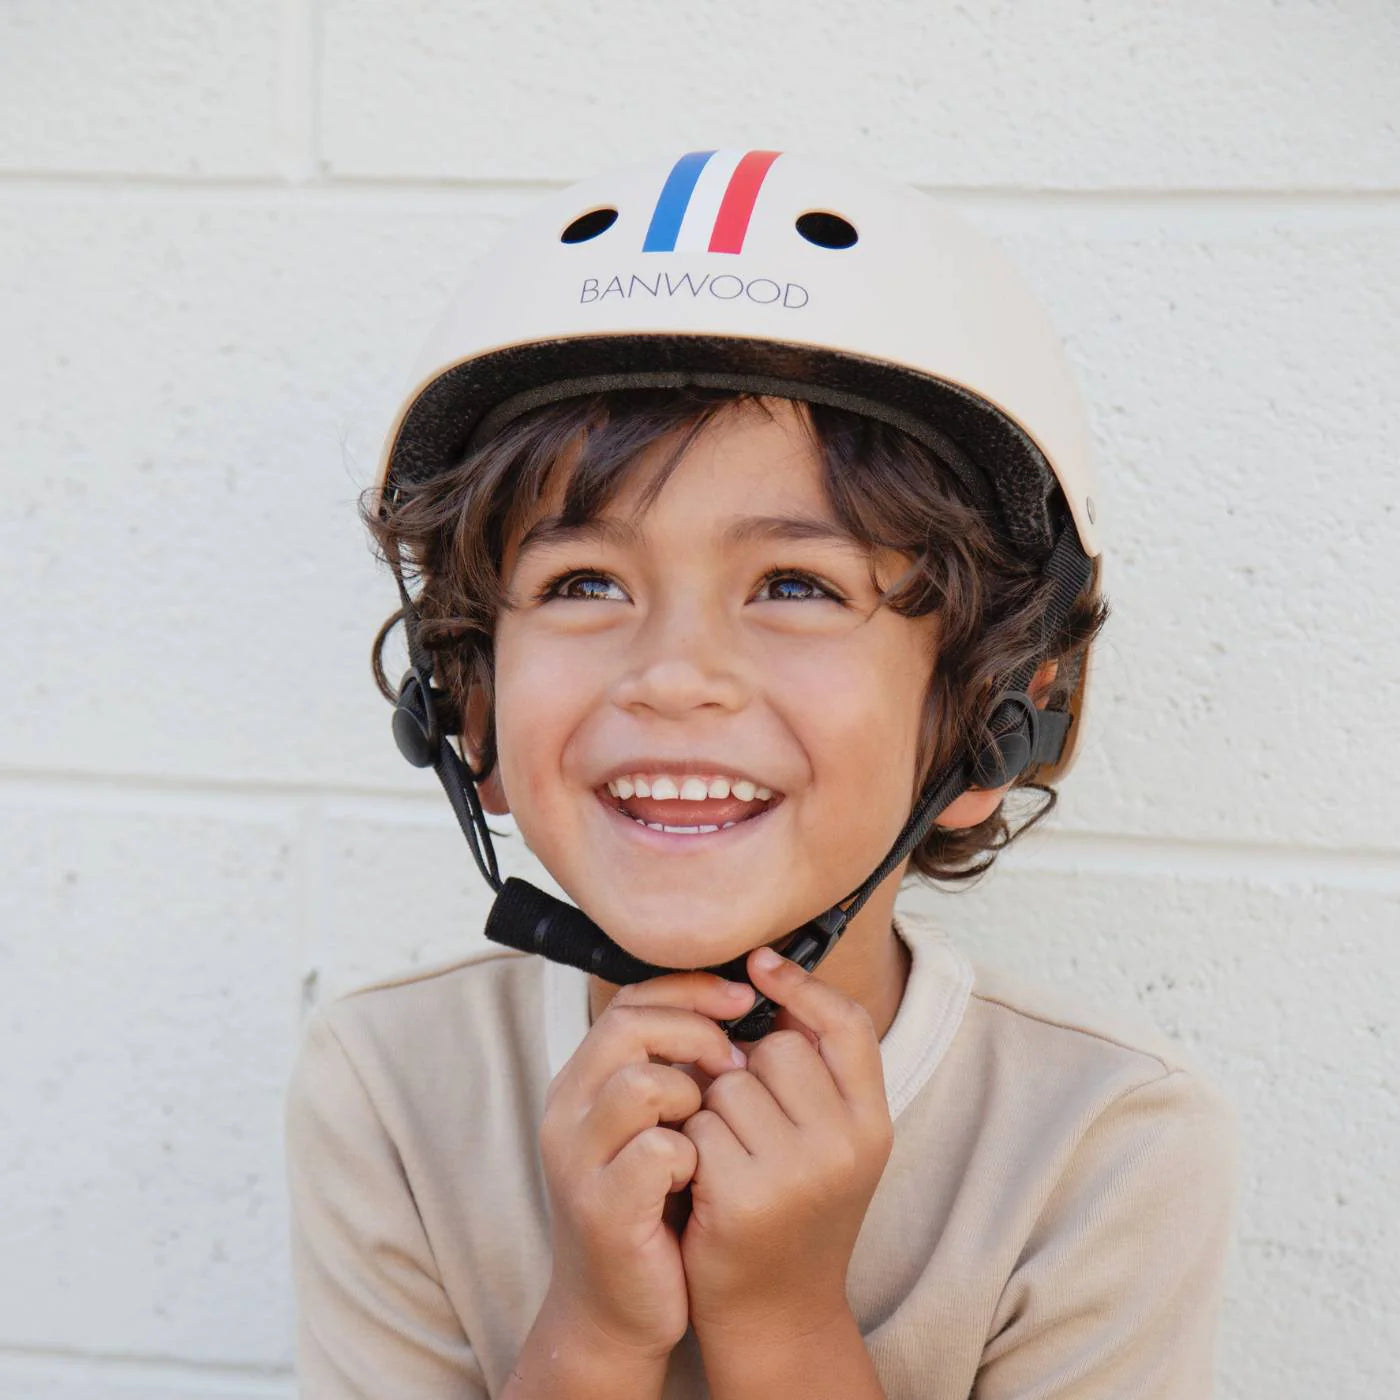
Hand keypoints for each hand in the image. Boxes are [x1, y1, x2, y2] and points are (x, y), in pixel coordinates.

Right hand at [536, 970, 753, 1358]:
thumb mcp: (653, 1125)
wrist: (614, 1314)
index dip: (688, 989)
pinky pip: (659, 1153)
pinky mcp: (603, 1211)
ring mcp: (578, 1163)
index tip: (741, 998)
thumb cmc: (649, 1210)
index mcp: (579, 1083)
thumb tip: (737, 1008)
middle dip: (696, 1033)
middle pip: (629, 1027)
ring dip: (691, 1097)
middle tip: (733, 1064)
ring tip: (708, 1129)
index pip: (628, 1000)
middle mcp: (566, 1113)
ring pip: (641, 1083)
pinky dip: (691, 1158)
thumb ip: (673, 1070)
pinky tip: (699, 1177)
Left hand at [678, 947, 894, 1338]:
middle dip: (748, 1069)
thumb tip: (770, 973)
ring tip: (730, 1155)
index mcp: (874, 1124)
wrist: (777, 1313)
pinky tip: (704, 1181)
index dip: (803, 985)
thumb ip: (818, 1071)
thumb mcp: (832, 1140)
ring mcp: (797, 1173)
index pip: (848, 1024)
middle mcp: (846, 1145)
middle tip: (749, 1124)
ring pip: (731, 1082)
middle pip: (778, 1047)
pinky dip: (690, 1143)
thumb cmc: (796, 1209)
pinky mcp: (742, 1196)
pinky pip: (698, 1124)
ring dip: (714, 1108)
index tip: (760, 961)